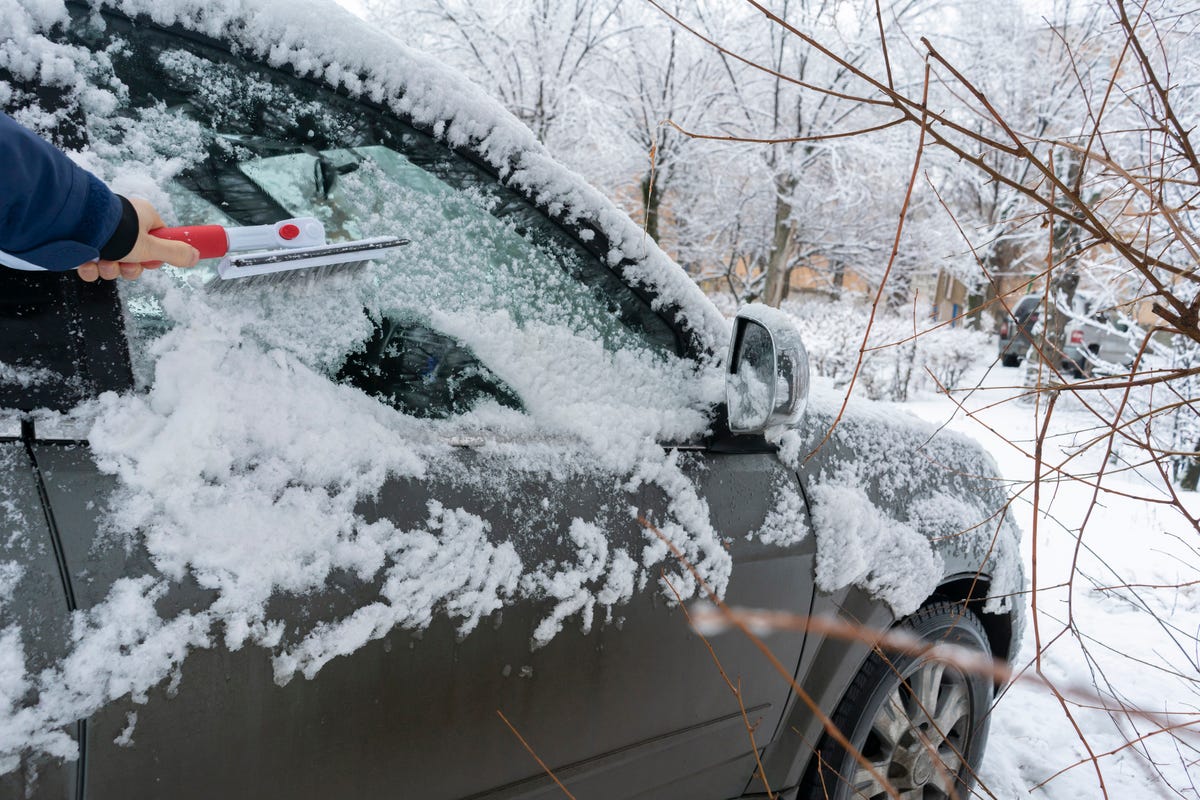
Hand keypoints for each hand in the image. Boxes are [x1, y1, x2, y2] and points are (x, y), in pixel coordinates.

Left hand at [77, 197, 199, 281]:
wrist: (76, 227)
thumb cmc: (116, 232)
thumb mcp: (152, 248)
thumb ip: (175, 253)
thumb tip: (197, 256)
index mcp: (142, 218)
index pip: (156, 240)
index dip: (153, 256)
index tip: (148, 261)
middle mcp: (123, 224)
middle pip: (134, 255)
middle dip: (129, 267)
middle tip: (125, 265)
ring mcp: (102, 233)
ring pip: (113, 261)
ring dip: (110, 269)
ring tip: (104, 263)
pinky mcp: (83, 241)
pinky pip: (92, 261)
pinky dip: (90, 267)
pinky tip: (88, 264)